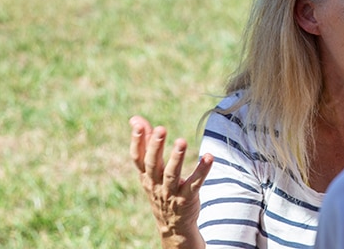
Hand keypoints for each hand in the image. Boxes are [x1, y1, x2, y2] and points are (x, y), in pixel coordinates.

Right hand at [129, 115, 212, 247]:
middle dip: (155, 146)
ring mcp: (171, 192)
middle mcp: (156, 183)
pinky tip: (208, 157)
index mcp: (146, 175)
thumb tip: (135, 119)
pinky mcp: (187, 198)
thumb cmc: (161, 188)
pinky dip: (202, 170)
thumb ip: (146, 143)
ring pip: (172, 174)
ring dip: (176, 158)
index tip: (138, 124)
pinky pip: (195, 183)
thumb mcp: (150, 169)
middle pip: (153, 164)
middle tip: (160, 129)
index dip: (137, 141)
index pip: (138, 157)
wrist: (172, 224)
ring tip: (181, 141)